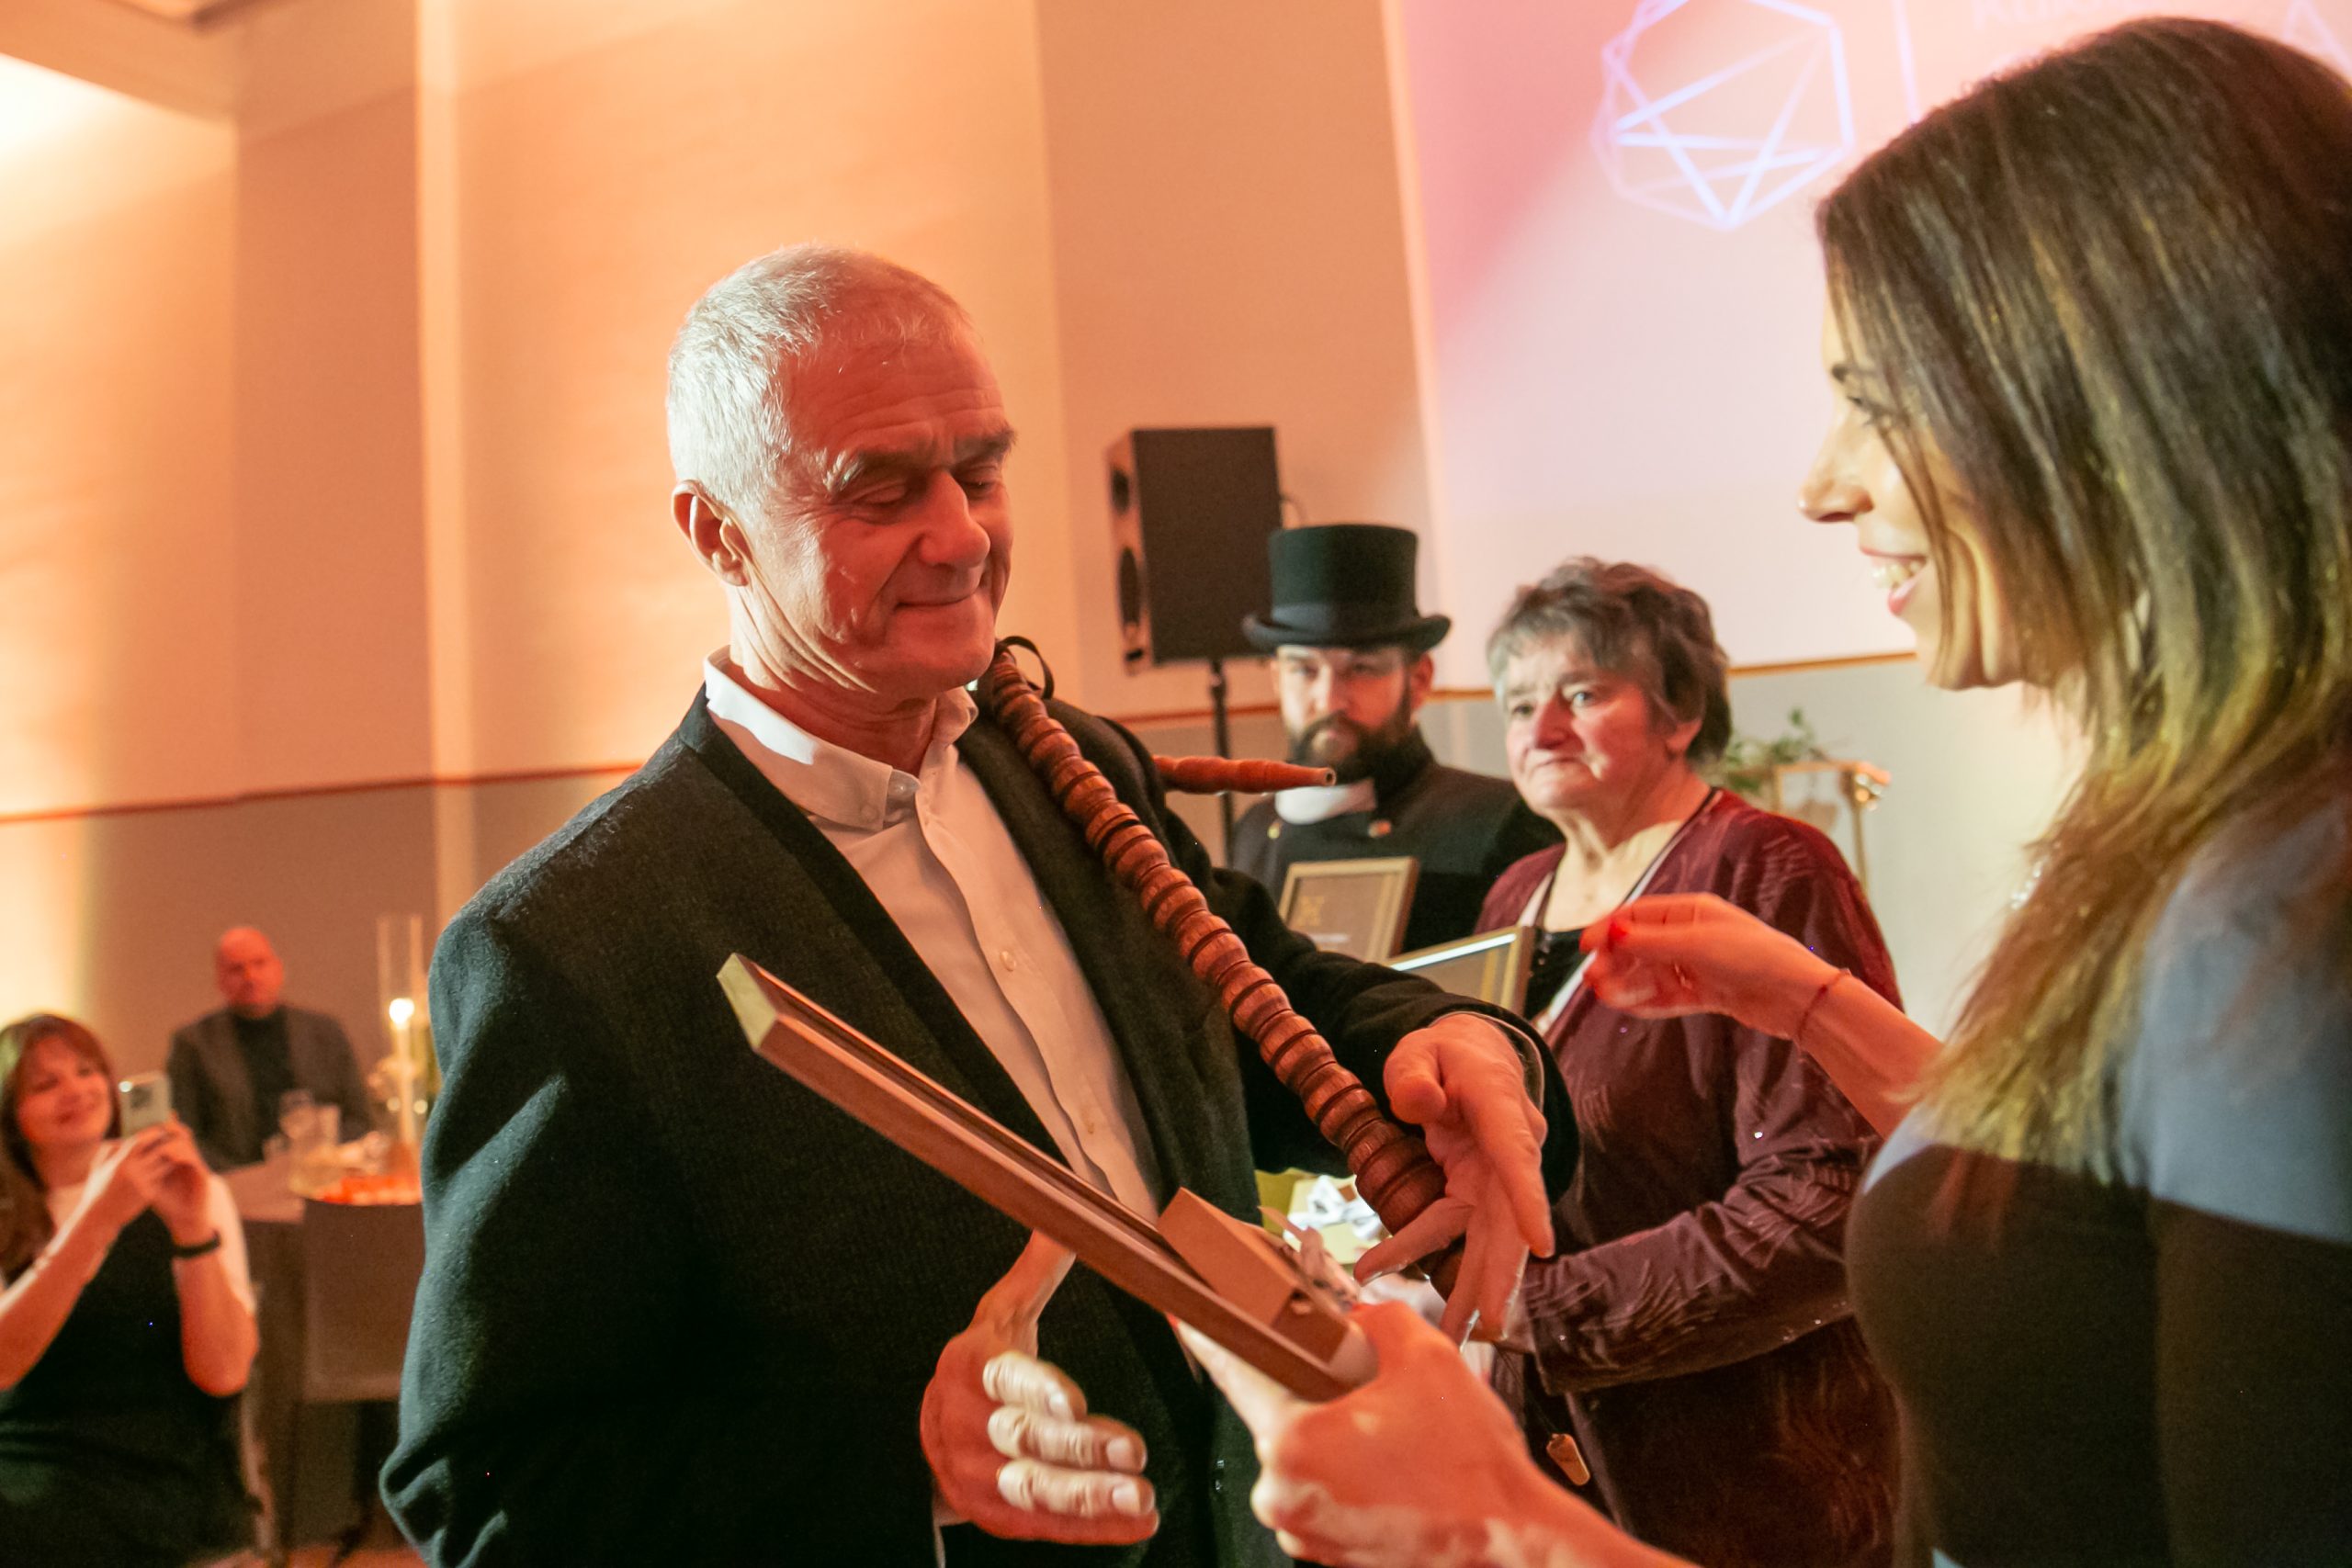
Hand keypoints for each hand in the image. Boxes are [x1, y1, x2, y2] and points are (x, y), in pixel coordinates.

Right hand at [73, 1129, 174, 1234]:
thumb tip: (119, 1139)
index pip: (141, 1141)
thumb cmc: (97, 1190)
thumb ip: (108, 1152)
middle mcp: (133, 1171)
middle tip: (176, 1138)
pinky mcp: (149, 1195)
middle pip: (158, 1150)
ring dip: (172, 1157)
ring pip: (165, 1164)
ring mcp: (142, 1183)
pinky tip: (172, 1167)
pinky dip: (168, 1171)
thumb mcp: (98, 1169)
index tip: (160, 1129)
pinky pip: (163, 1178)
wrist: (99, 1217)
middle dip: (168, 1143)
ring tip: (178, 1152)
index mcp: (120, 1162)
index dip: (152, 1133)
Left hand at [146, 1120, 213, 1244]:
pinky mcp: (202, 1174)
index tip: (144, 1111)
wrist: (184, 1219)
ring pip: (186, 1143)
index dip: (158, 1121)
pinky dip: (181, 1154)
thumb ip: (139, 1168)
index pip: (167, 1133)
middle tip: (154, 1119)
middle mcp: (185, 1155)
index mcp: (173, 1155)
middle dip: (167, 1124)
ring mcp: (194, 1164)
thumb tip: (117, 1156)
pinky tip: (169, 1154)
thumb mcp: (149, 1181)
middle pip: (178, 1132)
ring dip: (173, 1138)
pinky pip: (192, 1159)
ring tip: (161, 1134)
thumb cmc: (166, 1200)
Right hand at [920, 1233, 1156, 1544]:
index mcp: (972, 1371)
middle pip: (1026, 1442)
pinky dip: (1095, 1530)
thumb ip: (1033, 1280)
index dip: (1039, 1392)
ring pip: (1037, 1492)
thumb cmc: (978, 1370)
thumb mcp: (997, 1321)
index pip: (1005, 1380)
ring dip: (1091, 1497)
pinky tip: (1138, 1523)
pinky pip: (1049, 1528)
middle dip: (1081, 1450)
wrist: (924, 1442)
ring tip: (1142, 1495)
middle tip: (1133, 1452)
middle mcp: (971, 1429)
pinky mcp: (1001, 1519)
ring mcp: (983, 1480)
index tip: (1075, 1402)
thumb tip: (1063, 1222)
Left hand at [1178, 1304, 1659, 1567]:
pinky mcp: (1325, 1551)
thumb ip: (1372, 1319)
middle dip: (1309, 1383)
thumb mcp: (1426, 1358)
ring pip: (1302, 1451)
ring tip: (1393, 1427)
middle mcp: (1281, 1493)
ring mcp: (1301, 1530)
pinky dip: (1346, 1467)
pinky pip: (1321, 1488)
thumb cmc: (1472, 1465)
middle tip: (1358, 1374)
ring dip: (1332, 1429)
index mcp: (1293, 1441)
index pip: (1234, 1366)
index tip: (1180, 1305)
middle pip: (1276, 1409)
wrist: (1513, 1549)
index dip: (1207, 1329)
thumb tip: (1350, 1317)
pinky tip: (1394, 1460)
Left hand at [1358, 1015, 1552, 1341]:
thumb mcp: (1418, 1050)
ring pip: (1492, 1240)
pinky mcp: (1479, 1193)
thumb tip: (1418, 1105)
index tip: (1543, 1245)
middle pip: (1511, 1217)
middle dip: (1502, 1272)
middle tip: (1490, 1321)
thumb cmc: (1445, 1053)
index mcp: (1501, 1108)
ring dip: (1475, 1288)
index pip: (1518, 1156)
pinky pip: (1460, 1234)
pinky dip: (1440, 1266)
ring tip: (1456, 1336)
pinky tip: (1423, 1301)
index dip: (1530, 1201)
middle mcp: (1511, 1150)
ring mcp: (1498, 1177)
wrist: (1470, 1056)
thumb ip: (1414, 1074)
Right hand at [1580, 894, 1835, 1038]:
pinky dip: (1648, 1000)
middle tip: (1592, 980)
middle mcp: (1694, 935)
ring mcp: (1701, 965)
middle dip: (1616, 961)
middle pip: (1642, 946)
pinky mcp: (1709, 993)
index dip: (1609, 928)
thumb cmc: (1754, 957)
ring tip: (1605, 996)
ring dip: (1628, 983)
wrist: (1796, 997)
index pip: (1639, 915)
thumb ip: (1651, 942)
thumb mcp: (1697, 945)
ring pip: (1653, 973)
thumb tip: (1610, 933)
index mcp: (1692, 911)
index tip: (1584, 945)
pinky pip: (1670, 995)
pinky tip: (1628, 1006)